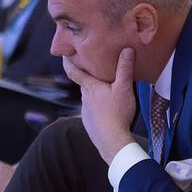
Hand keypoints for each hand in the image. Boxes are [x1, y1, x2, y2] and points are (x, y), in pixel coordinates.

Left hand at [63, 47, 138, 164]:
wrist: (112, 141)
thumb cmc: (117, 113)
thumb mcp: (124, 89)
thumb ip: (125, 69)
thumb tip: (127, 49)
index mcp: (90, 87)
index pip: (74, 72)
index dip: (67, 62)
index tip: (64, 54)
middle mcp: (85, 98)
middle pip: (85, 85)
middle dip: (89, 78)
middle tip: (96, 71)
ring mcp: (86, 112)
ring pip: (89, 99)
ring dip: (96, 95)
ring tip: (107, 93)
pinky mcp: (89, 124)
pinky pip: (93, 112)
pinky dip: (99, 109)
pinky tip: (108, 112)